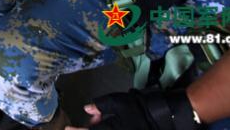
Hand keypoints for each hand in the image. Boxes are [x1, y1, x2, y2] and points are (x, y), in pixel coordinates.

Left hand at [68, 89, 199, 129]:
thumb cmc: (139, 109)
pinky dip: (106, 129)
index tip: (66, 129)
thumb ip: (101, 105)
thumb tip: (86, 109)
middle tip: (90, 121)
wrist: (164, 118)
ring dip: (98, 129)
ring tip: (100, 121)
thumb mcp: (118, 102)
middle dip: (89, 129)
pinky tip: (109, 125)